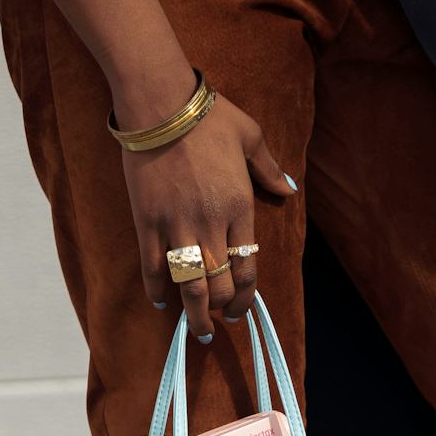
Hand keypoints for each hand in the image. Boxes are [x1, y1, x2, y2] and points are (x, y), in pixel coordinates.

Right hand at [121, 90, 296, 341]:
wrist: (161, 104)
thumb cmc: (209, 117)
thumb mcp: (251, 137)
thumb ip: (270, 170)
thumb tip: (288, 190)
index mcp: (239, 207)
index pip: (248, 267)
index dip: (247, 296)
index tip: (242, 308)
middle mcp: (210, 224)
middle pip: (220, 285)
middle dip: (223, 311)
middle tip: (220, 322)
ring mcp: (176, 226)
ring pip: (188, 285)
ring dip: (194, 313)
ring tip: (197, 330)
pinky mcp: (147, 222)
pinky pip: (152, 267)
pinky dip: (157, 290)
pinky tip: (162, 302)